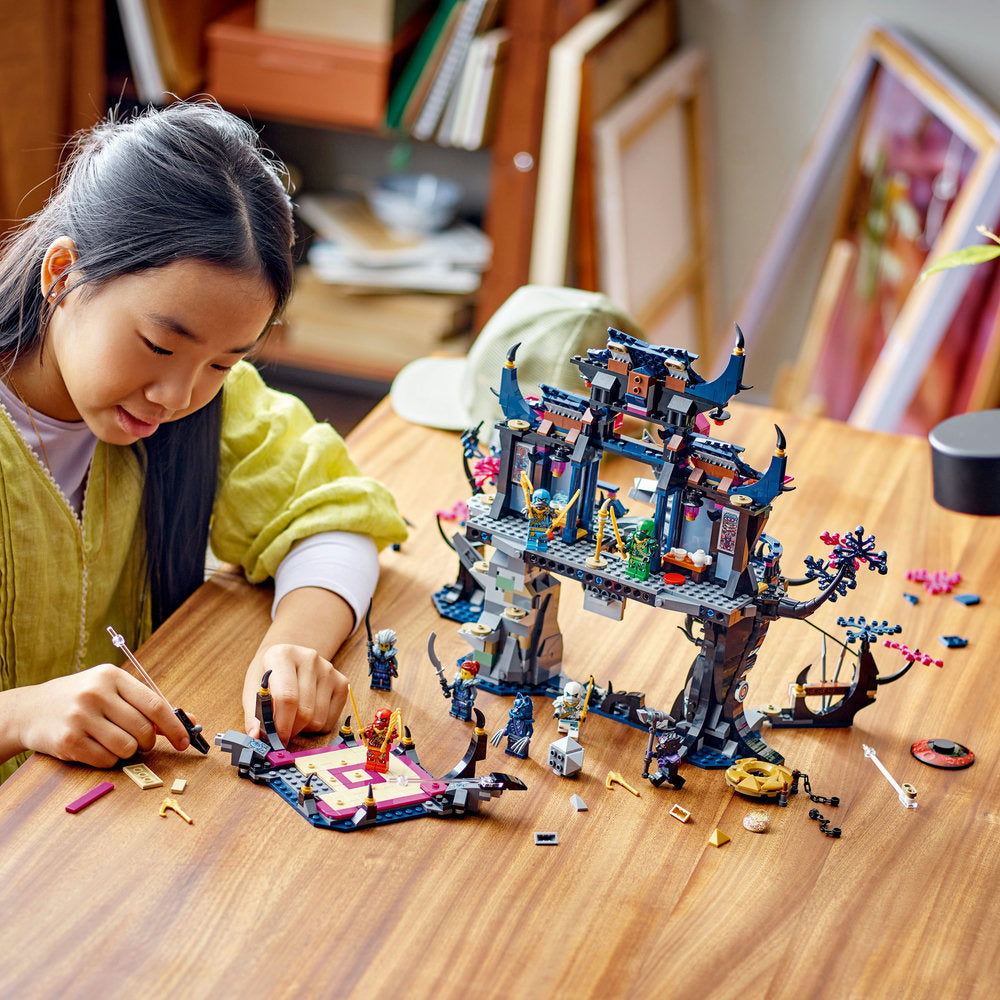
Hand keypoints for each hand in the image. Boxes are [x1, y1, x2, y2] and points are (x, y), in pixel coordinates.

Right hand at [12, 664, 190, 767]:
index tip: (184, 740)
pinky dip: (109, 759)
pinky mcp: (68, 741)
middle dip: (148, 741)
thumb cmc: (80, 700)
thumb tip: (188, 722)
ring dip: (127, 751)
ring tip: (114, 740)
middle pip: (143, 729)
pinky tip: (96, 747)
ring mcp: (80, 717)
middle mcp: (96, 693)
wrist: (29, 710)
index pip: (154, 704)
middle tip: (141, 741)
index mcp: (112, 676)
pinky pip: (106, 760)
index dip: (174, 726)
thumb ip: (148, 705)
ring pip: (127, 747)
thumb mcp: (113, 691)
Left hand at [242, 644, 346, 745]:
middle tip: (281, 733)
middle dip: (291, 731)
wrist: (288, 657)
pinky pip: (330, 721)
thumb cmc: (268, 675)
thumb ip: (253, 714)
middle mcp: (309, 658)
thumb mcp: (253, 688)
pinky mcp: (341, 682)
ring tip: (293, 717)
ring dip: (303, 728)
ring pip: (318, 720)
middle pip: (304, 712)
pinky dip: (317, 726)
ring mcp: (328, 669)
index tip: (274, 740)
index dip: (281, 725)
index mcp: (282, 655)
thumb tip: (256, 737)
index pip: (287, 697)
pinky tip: (308, 712)